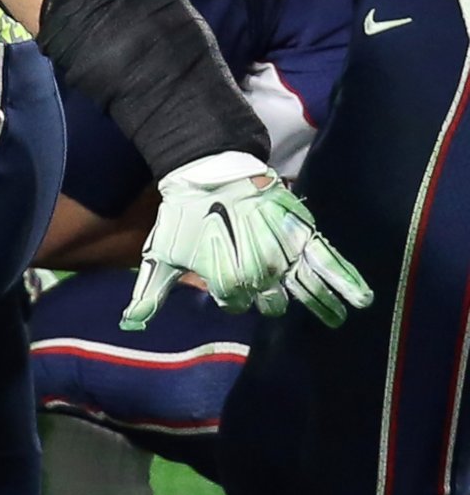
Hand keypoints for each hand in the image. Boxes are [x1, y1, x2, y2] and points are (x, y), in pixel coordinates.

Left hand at [126, 150, 371, 327]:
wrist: (209, 171)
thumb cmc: (183, 214)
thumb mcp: (161, 253)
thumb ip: (152, 292)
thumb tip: (131, 323)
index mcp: (227, 282)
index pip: (237, 304)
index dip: (232, 296)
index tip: (229, 285)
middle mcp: (260, 273)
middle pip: (272, 301)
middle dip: (268, 297)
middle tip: (268, 290)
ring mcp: (284, 255)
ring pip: (305, 289)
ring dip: (322, 305)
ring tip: (339, 320)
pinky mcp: (302, 235)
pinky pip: (327, 261)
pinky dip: (345, 279)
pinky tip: (362, 299)